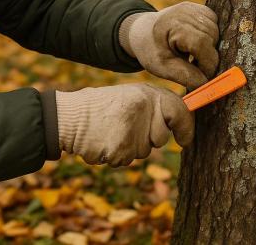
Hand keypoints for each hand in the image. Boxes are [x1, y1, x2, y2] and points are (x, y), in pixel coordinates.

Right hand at [55, 83, 192, 166]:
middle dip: (148, 138)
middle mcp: (143, 110)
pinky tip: (103, 141)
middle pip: (161, 137)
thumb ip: (153, 106)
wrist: (69, 117)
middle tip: (125, 126)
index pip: (179, 111)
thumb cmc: (99, 106)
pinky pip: (126, 160)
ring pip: (143, 151)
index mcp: (145, 94)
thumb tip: (180, 123)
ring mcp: (133, 131)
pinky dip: (115, 155)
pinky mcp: (121, 150)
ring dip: (129, 146)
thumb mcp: (128, 96)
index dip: (186, 127)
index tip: (185, 140)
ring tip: (110, 131)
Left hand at [119, 2, 219, 90]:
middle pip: (212, 38)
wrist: (142, 32)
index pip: (202, 44)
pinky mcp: (198, 8)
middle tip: (196, 67)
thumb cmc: (151, 50)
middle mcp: (185, 11)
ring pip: (216, 32)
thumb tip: (208, 83)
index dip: (207, 64)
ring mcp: (193, 7)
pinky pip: (215, 24)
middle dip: (209, 57)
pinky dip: (210, 37)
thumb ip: (186, 76)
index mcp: (173, 24)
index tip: (204, 78)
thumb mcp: (163, 67)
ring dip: (210, 48)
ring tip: (194, 56)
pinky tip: (197, 45)